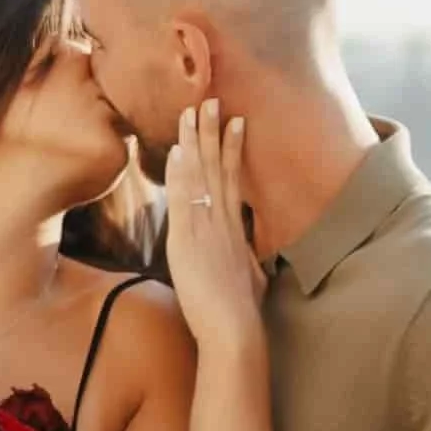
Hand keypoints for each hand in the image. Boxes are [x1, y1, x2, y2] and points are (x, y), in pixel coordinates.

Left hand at [161, 101, 264, 347]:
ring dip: (196, 141)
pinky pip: (185, 200)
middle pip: (217, 167)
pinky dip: (182, 174)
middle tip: (211, 99)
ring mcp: (207, 228)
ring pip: (201, 176)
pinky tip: (178, 150)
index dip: (231, 148)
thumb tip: (251, 261)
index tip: (235, 121)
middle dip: (214, 131)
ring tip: (193, 110)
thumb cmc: (242, 314)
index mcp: (234, 229)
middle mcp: (223, 221)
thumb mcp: (250, 279)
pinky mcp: (189, 241)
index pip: (233, 179)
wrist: (235, 331)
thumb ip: (247, 262)